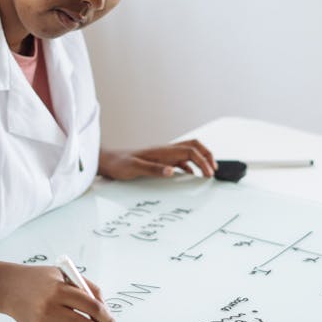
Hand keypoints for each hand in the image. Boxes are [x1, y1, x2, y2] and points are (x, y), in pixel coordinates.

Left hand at [98, 139, 216, 180]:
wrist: (107, 161)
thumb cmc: (119, 164)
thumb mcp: (134, 168)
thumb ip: (153, 169)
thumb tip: (172, 171)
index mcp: (162, 151)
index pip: (190, 151)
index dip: (203, 161)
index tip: (209, 174)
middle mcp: (165, 150)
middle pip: (194, 146)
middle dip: (207, 155)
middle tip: (214, 169)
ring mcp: (163, 154)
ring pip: (188, 151)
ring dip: (200, 159)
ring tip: (208, 172)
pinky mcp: (159, 160)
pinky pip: (180, 160)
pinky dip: (190, 166)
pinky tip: (190, 175)